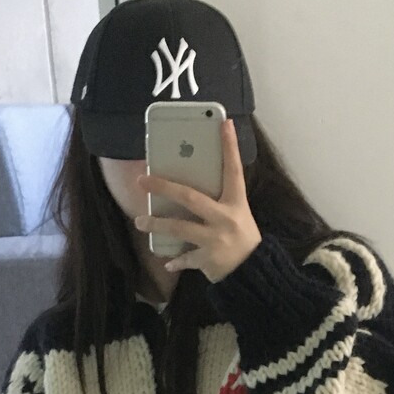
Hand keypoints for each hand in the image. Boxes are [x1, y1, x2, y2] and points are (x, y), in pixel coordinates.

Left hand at [134, 118, 262, 283]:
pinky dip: (175, 260)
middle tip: (142, 180)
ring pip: (180, 228)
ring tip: (140, 221)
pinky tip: (167, 261)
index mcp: (235, 202)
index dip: (229, 146)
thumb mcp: (237, 213)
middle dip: (164, 187)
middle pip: (190, 198)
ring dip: (157, 224)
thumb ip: (218, 199)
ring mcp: (216, 240)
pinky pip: (186, 257)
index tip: (224, 123)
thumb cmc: (241, 235)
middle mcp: (225, 218)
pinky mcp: (209, 260)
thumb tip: (188, 184)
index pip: (233, 169)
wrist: (254, 270)